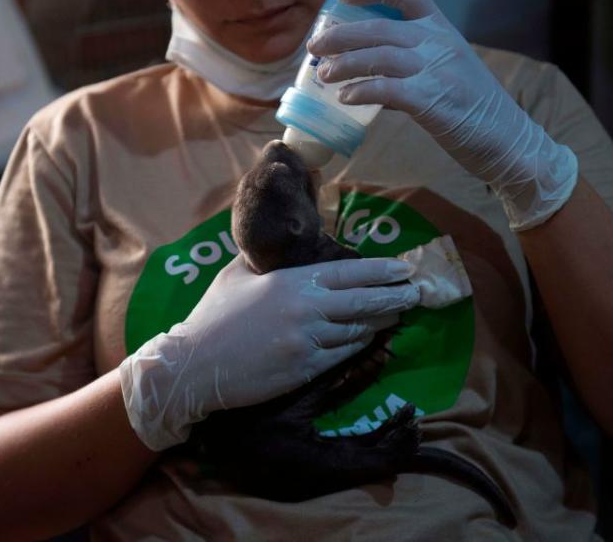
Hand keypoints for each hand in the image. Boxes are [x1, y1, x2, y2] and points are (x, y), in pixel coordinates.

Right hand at [120, 254, 418, 450]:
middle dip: (395, 297)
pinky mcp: (305, 369)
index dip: (381, 271)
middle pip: (364, 301)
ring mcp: (308, 341)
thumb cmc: (213, 316)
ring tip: (396, 315)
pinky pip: (343, 355)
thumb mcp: (237, 274)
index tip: (404, 269)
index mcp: (292, 281)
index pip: (348, 272)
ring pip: (357, 330)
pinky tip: (369, 338)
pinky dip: (359, 345)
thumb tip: (282, 245)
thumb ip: (266, 260)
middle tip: (417, 293)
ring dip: (380, 322)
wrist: (195, 364)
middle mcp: (306, 309)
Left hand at [307, 0, 577, 230]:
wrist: (510, 142)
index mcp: (445, 32)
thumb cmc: (475, 112)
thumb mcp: (448, 77)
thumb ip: (411, 71)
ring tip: (322, 74)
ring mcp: (439, 71)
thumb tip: (366, 80)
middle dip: (342, 35)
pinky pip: (389, 90)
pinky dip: (363, 91)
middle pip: (381, 29)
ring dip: (345, 64)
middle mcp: (441, 45)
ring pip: (380, 57)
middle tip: (314, 46)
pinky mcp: (435, 101)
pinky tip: (346, 98)